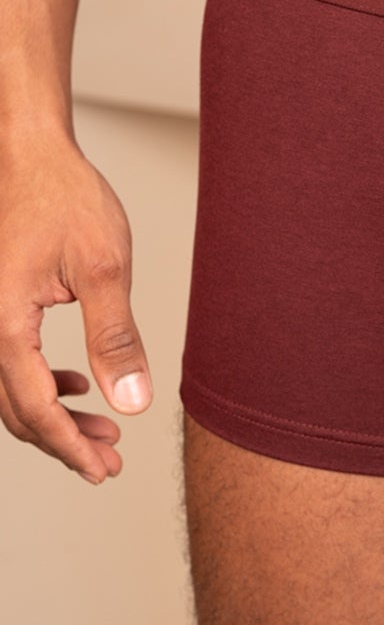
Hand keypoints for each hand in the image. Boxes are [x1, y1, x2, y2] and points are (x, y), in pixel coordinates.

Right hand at [0, 135, 152, 482]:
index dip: (69, 446)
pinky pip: (11, 365)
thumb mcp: (105, 267)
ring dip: (55, 417)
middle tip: (109, 465)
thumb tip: (130, 402)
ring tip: (104, 434)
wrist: (30, 154)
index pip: (34, 406)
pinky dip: (44, 386)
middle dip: (64, 442)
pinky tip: (80, 387)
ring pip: (13, 391)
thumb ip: (115, 338)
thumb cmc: (63, 197)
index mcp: (4, 321)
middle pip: (17, 409)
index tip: (102, 469)